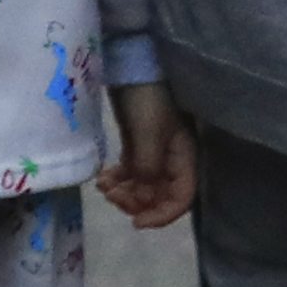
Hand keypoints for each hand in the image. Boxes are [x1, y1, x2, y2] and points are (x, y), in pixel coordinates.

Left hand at [99, 79, 193, 228]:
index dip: (162, 215)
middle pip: (161, 197)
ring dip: (123, 194)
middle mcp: (172, 160)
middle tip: (113, 196)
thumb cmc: (147, 97)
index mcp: (184, 157)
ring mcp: (154, 153)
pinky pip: (130, 175)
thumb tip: (144, 198)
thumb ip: (148, 168)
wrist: (132, 65)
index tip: (136, 222)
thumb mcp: (149, 132)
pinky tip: (102, 178)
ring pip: (142, 188)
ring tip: (104, 186)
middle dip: (137, 203)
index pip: (182, 198)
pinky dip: (117, 181)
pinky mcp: (137, 146)